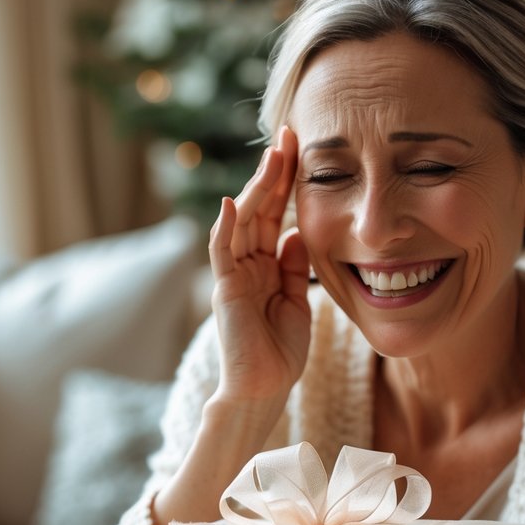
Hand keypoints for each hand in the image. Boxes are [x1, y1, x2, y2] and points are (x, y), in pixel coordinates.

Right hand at [209, 126, 310, 402]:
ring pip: (242, 221)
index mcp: (266, 264)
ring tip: (271, 157)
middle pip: (260, 209)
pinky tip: (232, 203)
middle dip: (273, 173)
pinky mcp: (223, 289)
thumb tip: (300, 231)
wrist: (264, 388)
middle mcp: (246, 262)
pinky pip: (222, 252)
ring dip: (256, 188)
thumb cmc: (281, 352)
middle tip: (288, 136)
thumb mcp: (297, 300)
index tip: (302, 149)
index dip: (288, 182)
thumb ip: (296, 266)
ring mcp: (233, 273)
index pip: (277, 214)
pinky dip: (225, 227)